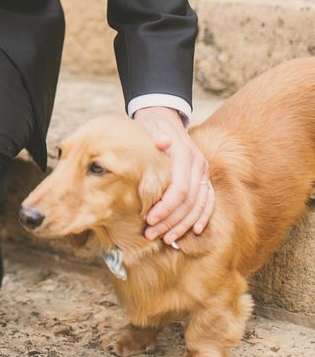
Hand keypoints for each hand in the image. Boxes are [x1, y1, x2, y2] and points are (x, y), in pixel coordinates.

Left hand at [133, 106, 213, 244]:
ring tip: (166, 238)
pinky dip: (202, 217)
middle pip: (189, 201)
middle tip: (152, 234)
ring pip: (199, 205)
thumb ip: (154, 136)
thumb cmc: (151, 128)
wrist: (164, 118)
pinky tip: (193, 231)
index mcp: (186, 154)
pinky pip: (208, 201)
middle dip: (171, 221)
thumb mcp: (148, 127)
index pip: (180, 188)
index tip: (150, 219)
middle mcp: (199, 164)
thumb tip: (163, 141)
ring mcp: (203, 172)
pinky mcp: (204, 178)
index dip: (166, 207)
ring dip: (183, 224)